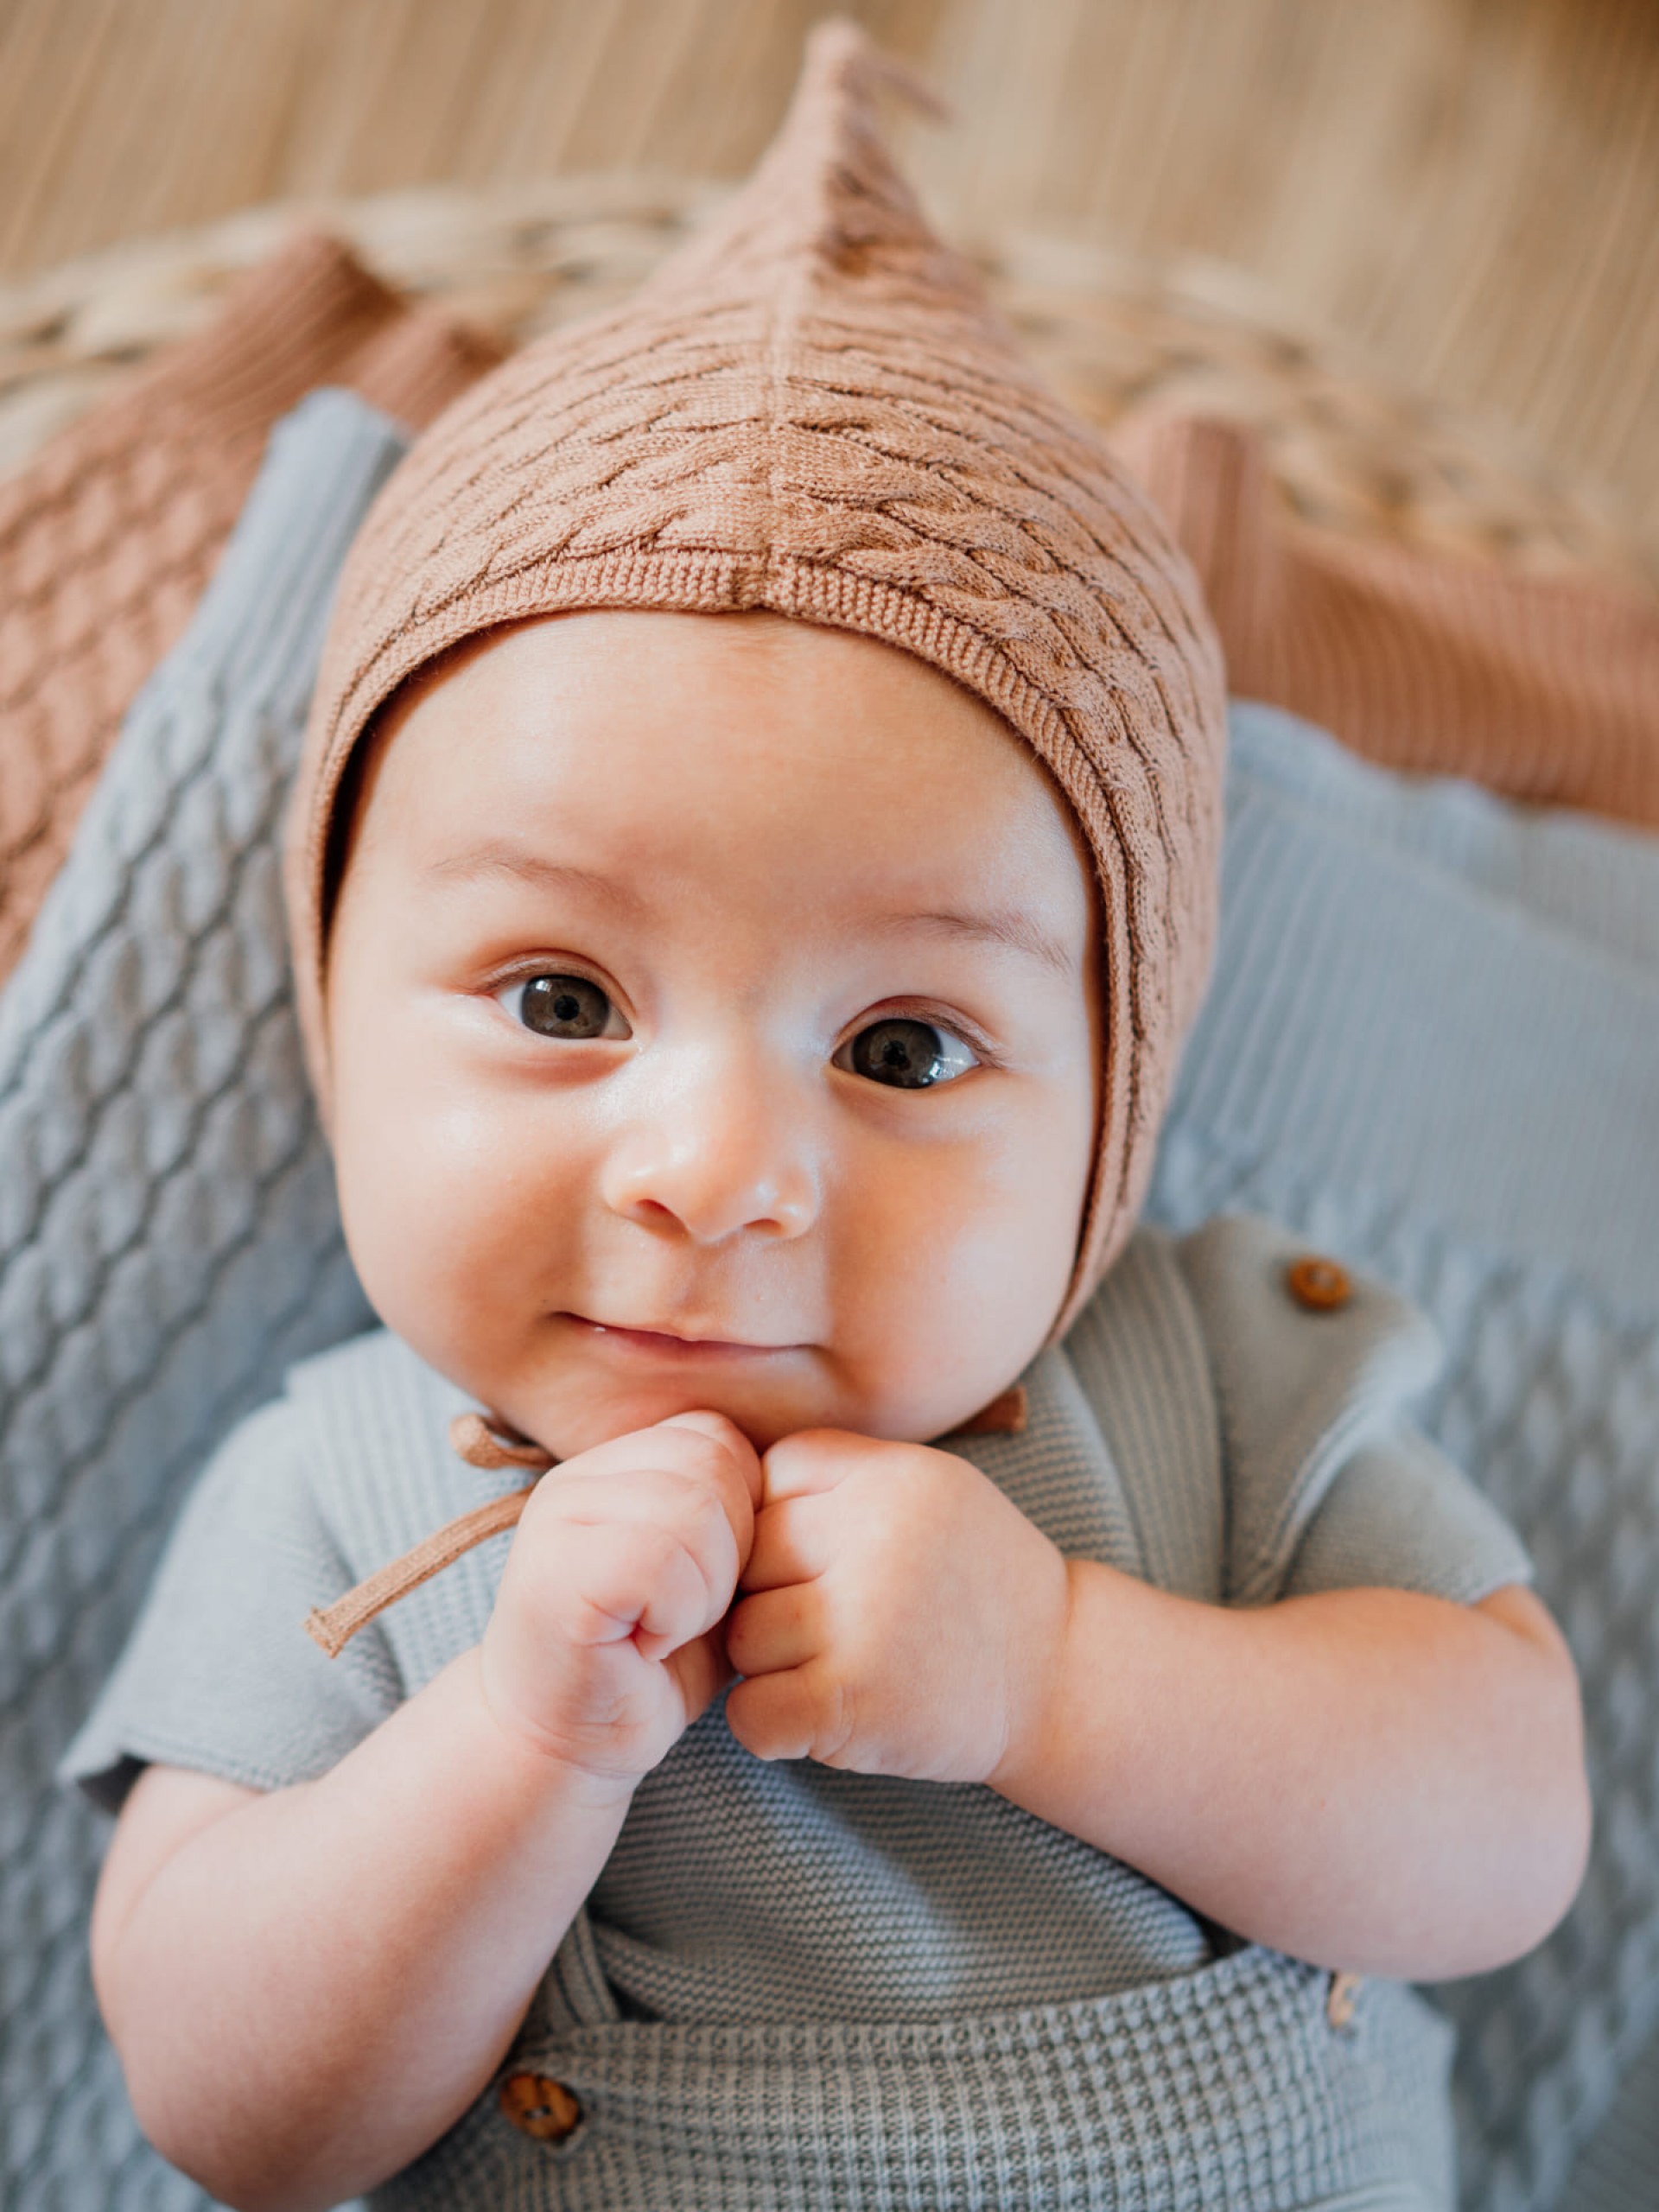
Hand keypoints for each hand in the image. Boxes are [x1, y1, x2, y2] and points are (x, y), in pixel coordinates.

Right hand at [478, 1410, 760, 1793]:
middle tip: (691, 1614)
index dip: (742, 1509)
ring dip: (707, 1588)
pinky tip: (648, 1648)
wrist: (560, 1752)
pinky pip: (660, 1561)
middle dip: (732, 1548)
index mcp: (607, 1467)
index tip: (709, 1579)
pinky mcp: (556, 1577)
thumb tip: (792, 1478)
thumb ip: (728, 1515)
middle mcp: (573, 1481)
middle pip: (711, 1463)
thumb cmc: (644, 1668)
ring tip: (668, 1631)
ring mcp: (556, 1524)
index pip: (714, 1436)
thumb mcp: (702, 1577)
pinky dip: (677, 1615)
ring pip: (692, 1508)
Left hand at [723, 1432, 1069, 1782]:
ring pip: (742, 1635)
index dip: (783, 1521)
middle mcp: (876, 1536)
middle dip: (771, 1594)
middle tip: (834, 1623)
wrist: (1061, 1680)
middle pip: (747, 1555)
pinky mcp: (854, 1700)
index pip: (770, 1474)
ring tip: (839, 1666)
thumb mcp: (927, 1491)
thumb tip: (713, 1491)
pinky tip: (823, 1716)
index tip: (827, 1558)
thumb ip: (839, 1478)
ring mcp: (864, 1619)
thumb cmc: (973, 1584)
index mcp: (892, 1475)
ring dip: (771, 1664)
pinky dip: (770, 1725)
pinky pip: (749, 1711)